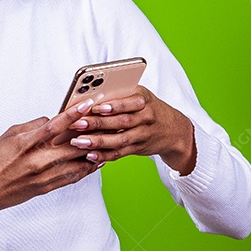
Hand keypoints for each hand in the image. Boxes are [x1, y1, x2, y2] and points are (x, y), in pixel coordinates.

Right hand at [0, 98, 103, 240]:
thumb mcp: (7, 136)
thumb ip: (31, 126)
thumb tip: (51, 119)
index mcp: (25, 143)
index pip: (55, 125)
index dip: (73, 114)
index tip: (87, 104)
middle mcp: (36, 160)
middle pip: (72, 144)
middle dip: (90, 132)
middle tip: (105, 122)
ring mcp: (43, 176)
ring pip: (77, 162)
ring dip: (93, 151)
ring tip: (106, 140)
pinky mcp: (46, 188)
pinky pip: (72, 177)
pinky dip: (86, 168)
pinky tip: (96, 161)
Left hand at [66, 85, 196, 174]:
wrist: (173, 130)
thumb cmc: (148, 107)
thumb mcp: (139, 95)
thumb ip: (119, 95)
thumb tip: (89, 96)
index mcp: (144, 99)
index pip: (129, 102)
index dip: (113, 105)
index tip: (94, 106)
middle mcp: (146, 117)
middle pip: (121, 121)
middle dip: (97, 123)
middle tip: (77, 124)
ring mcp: (143, 135)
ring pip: (119, 139)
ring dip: (97, 141)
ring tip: (78, 142)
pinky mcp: (138, 148)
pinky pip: (120, 153)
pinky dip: (104, 155)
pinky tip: (90, 155)